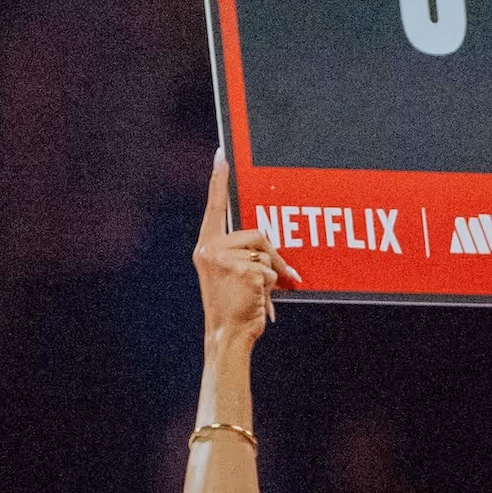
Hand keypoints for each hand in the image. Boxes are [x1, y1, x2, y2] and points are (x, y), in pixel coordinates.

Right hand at [191, 151, 300, 338]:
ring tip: (264, 293)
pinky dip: (273, 287)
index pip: (215, 207)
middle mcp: (209, 249)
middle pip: (256, 233)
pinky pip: (271, 270)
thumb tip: (271, 250)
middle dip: (274, 256)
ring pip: (266, 251)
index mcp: (206, 247)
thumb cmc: (233, 308)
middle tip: (285, 276)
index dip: (218, 180)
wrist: (226, 336)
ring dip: (274, 272)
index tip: (221, 155)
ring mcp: (223, 259)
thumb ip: (244, 255)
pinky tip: (260, 301)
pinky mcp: (240, 270)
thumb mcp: (233, 275)